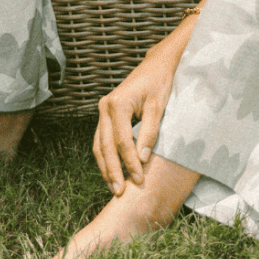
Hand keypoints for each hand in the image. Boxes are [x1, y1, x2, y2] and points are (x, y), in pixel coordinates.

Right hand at [93, 46, 177, 194]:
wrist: (155, 66)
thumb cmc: (159, 83)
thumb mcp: (158, 106)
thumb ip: (150, 131)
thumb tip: (142, 158)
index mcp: (118, 103)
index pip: (122, 140)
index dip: (129, 162)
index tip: (139, 179)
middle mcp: (105, 107)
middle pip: (105, 145)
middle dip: (112, 170)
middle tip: (120, 192)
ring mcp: (102, 111)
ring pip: (99, 145)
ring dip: (105, 168)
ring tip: (114, 188)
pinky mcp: (105, 116)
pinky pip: (101, 140)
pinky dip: (105, 158)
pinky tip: (112, 173)